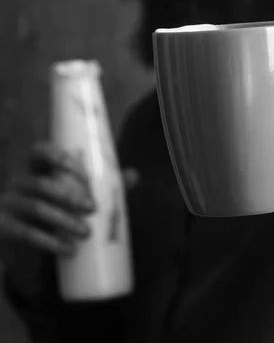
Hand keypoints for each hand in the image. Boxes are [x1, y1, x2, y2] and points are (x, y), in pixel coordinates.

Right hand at [0, 142, 95, 258]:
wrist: (22, 239)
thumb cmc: (54, 205)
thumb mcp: (73, 192)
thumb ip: (101, 184)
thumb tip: (133, 175)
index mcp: (33, 166)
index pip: (39, 151)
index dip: (58, 157)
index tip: (82, 171)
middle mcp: (17, 181)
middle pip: (41, 183)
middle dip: (69, 195)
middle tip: (92, 208)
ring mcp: (7, 204)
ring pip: (35, 209)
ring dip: (63, 220)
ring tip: (86, 232)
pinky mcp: (3, 227)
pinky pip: (25, 234)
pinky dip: (49, 242)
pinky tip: (69, 249)